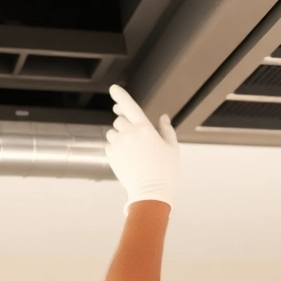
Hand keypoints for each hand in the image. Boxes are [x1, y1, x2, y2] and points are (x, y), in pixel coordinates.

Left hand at [105, 85, 178, 209]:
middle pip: (120, 120)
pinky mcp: (110, 155)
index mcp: (145, 128)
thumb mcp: (172, 147)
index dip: (120, 95)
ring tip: (132, 151)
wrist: (150, 191)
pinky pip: (108, 144)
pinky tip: (127, 158)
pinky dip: (115, 148)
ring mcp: (118, 144)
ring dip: (119, 136)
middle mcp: (129, 133)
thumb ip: (166, 129)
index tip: (113, 88)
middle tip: (135, 137)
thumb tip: (162, 117)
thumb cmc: (164, 170)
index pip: (130, 106)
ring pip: (112, 132)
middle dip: (126, 124)